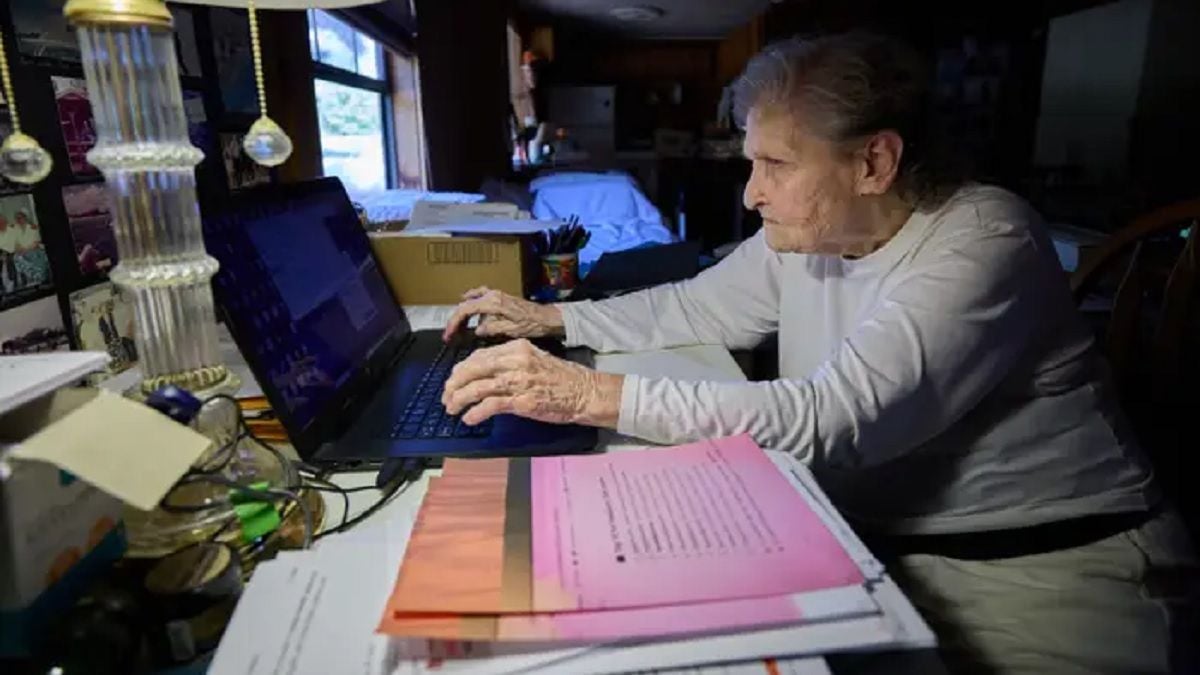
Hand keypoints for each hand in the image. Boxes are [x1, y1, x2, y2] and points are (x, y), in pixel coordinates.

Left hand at [441, 339, 622, 427]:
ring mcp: (518, 381)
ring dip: (459, 399)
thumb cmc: (564, 378)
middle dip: (454, 384)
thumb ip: (511, 362)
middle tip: (446, 396)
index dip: (462, 369)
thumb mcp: (536, 359)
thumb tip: (486, 373)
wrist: (586, 392)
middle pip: (472, 369)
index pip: (479, 356)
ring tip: (451, 409)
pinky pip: (489, 406)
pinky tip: (468, 419)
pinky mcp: (522, 402)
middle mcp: (515, 361)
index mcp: (517, 348)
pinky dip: (475, 413)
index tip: (454, 379)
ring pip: (477, 387)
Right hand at [442, 287, 563, 341]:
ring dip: (463, 314)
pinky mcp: (500, 298)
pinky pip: (480, 297)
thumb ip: (492, 328)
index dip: (454, 323)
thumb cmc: (534, 324)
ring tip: (457, 329)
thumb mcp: (512, 330)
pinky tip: (467, 304)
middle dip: (455, 320)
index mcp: (494, 302)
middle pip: (466, 306)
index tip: (448, 336)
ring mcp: (496, 295)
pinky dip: (471, 301)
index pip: (466, 310)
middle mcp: (493, 296)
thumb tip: (477, 330)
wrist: (549, 317)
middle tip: (449, 335)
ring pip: (471, 301)